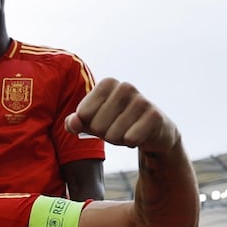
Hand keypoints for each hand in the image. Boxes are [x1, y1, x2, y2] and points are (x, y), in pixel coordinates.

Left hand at [66, 78, 180, 154]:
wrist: (153, 130)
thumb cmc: (117, 123)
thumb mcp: (93, 121)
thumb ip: (76, 122)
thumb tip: (72, 124)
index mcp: (107, 83)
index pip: (83, 114)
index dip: (90, 124)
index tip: (104, 120)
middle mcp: (125, 87)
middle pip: (97, 126)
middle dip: (105, 134)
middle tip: (118, 128)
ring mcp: (141, 100)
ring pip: (113, 135)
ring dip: (118, 140)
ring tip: (128, 131)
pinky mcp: (154, 115)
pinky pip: (130, 138)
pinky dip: (131, 142)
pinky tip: (140, 135)